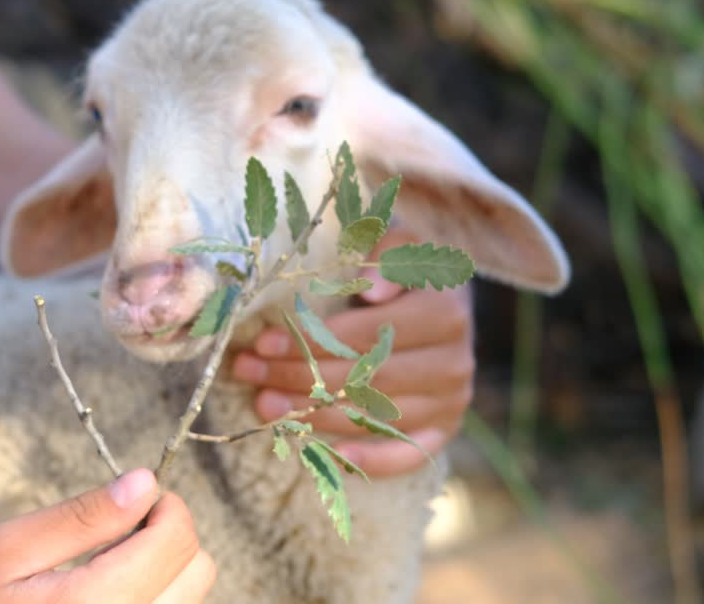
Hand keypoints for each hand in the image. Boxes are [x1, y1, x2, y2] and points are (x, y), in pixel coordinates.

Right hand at [0, 468, 215, 603]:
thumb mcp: (6, 550)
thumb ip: (80, 517)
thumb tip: (144, 483)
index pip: (177, 541)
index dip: (166, 506)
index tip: (138, 500)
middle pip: (199, 569)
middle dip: (170, 535)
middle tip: (123, 530)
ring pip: (192, 596)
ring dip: (166, 569)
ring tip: (112, 566)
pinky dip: (156, 596)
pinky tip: (114, 593)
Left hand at [232, 227, 474, 477]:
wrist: (444, 300)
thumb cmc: (403, 267)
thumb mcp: (397, 242)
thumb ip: (387, 249)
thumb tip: (376, 289)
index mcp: (445, 311)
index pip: (369, 334)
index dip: (312, 340)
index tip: (263, 341)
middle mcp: (454, 361)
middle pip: (366, 378)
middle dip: (300, 377)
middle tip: (249, 373)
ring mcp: (451, 401)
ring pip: (376, 416)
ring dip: (315, 415)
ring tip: (264, 407)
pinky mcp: (444, 431)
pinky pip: (408, 455)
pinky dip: (372, 461)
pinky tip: (331, 456)